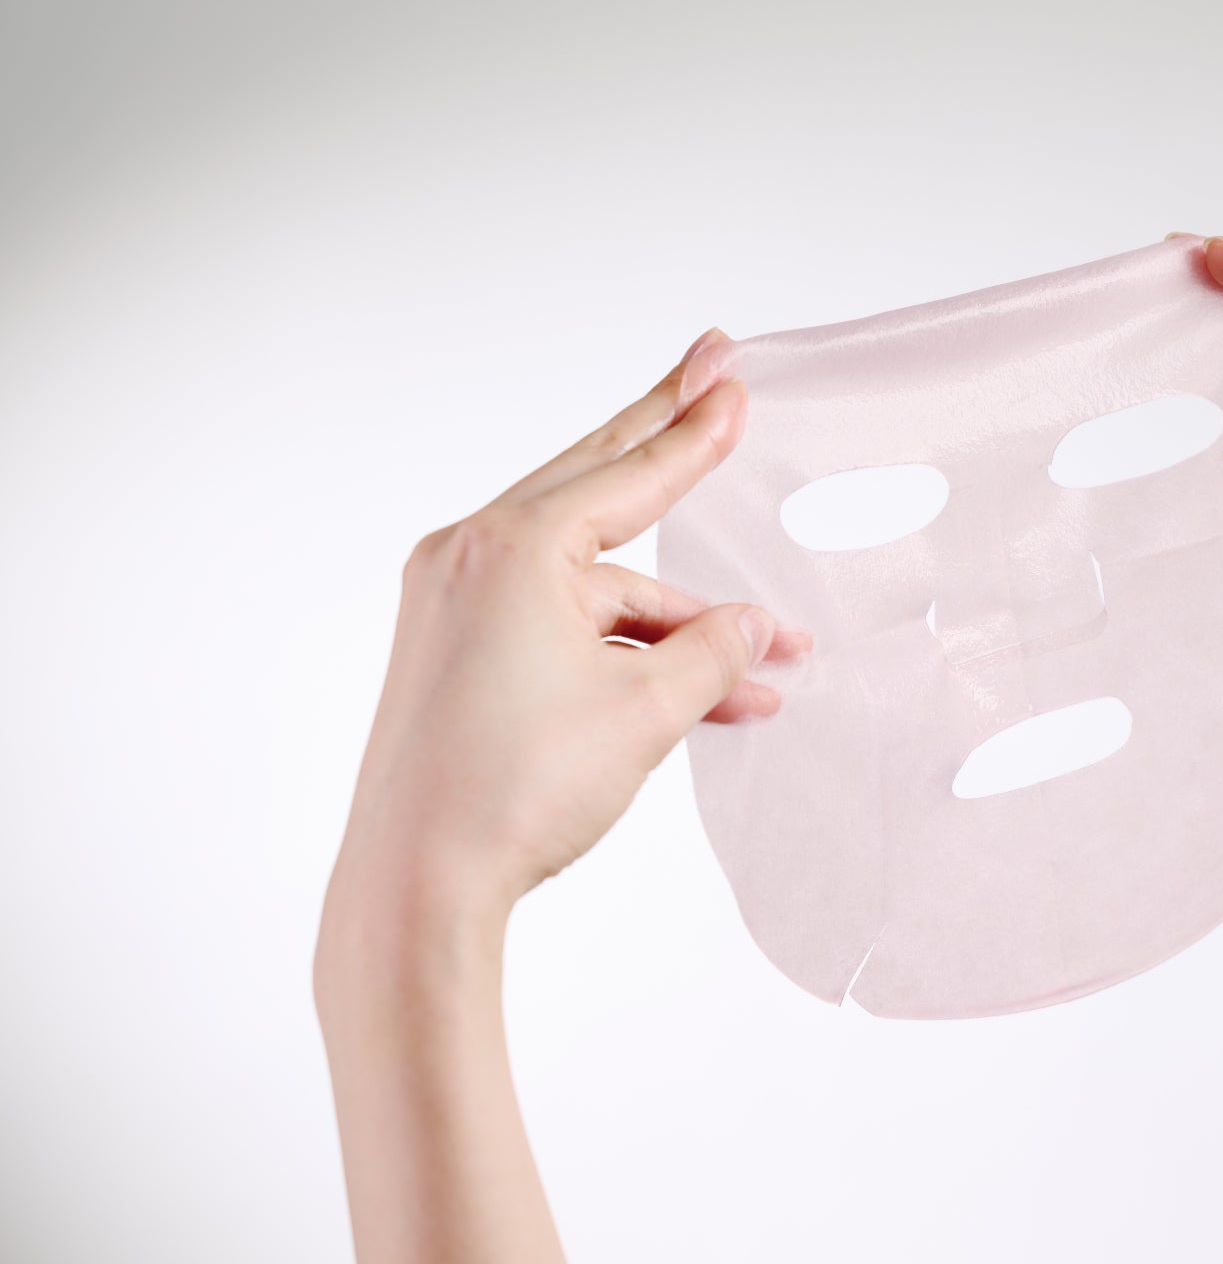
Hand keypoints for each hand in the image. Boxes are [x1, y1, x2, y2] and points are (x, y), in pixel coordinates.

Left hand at [323, 328, 805, 939]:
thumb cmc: (517, 790)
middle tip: (715, 376)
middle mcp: (471, 559)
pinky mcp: (455, 655)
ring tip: (766, 663)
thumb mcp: (645, 712)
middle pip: (598, 488)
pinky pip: (563, 628)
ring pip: (594, 587)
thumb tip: (755, 628)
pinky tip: (702, 694)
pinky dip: (627, 654)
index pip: (628, 472)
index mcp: (511, 547)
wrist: (417, 887)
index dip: (694, 432)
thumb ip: (712, 653)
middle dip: (668, 448)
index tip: (732, 380)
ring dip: (676, 623)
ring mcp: (456, 606)